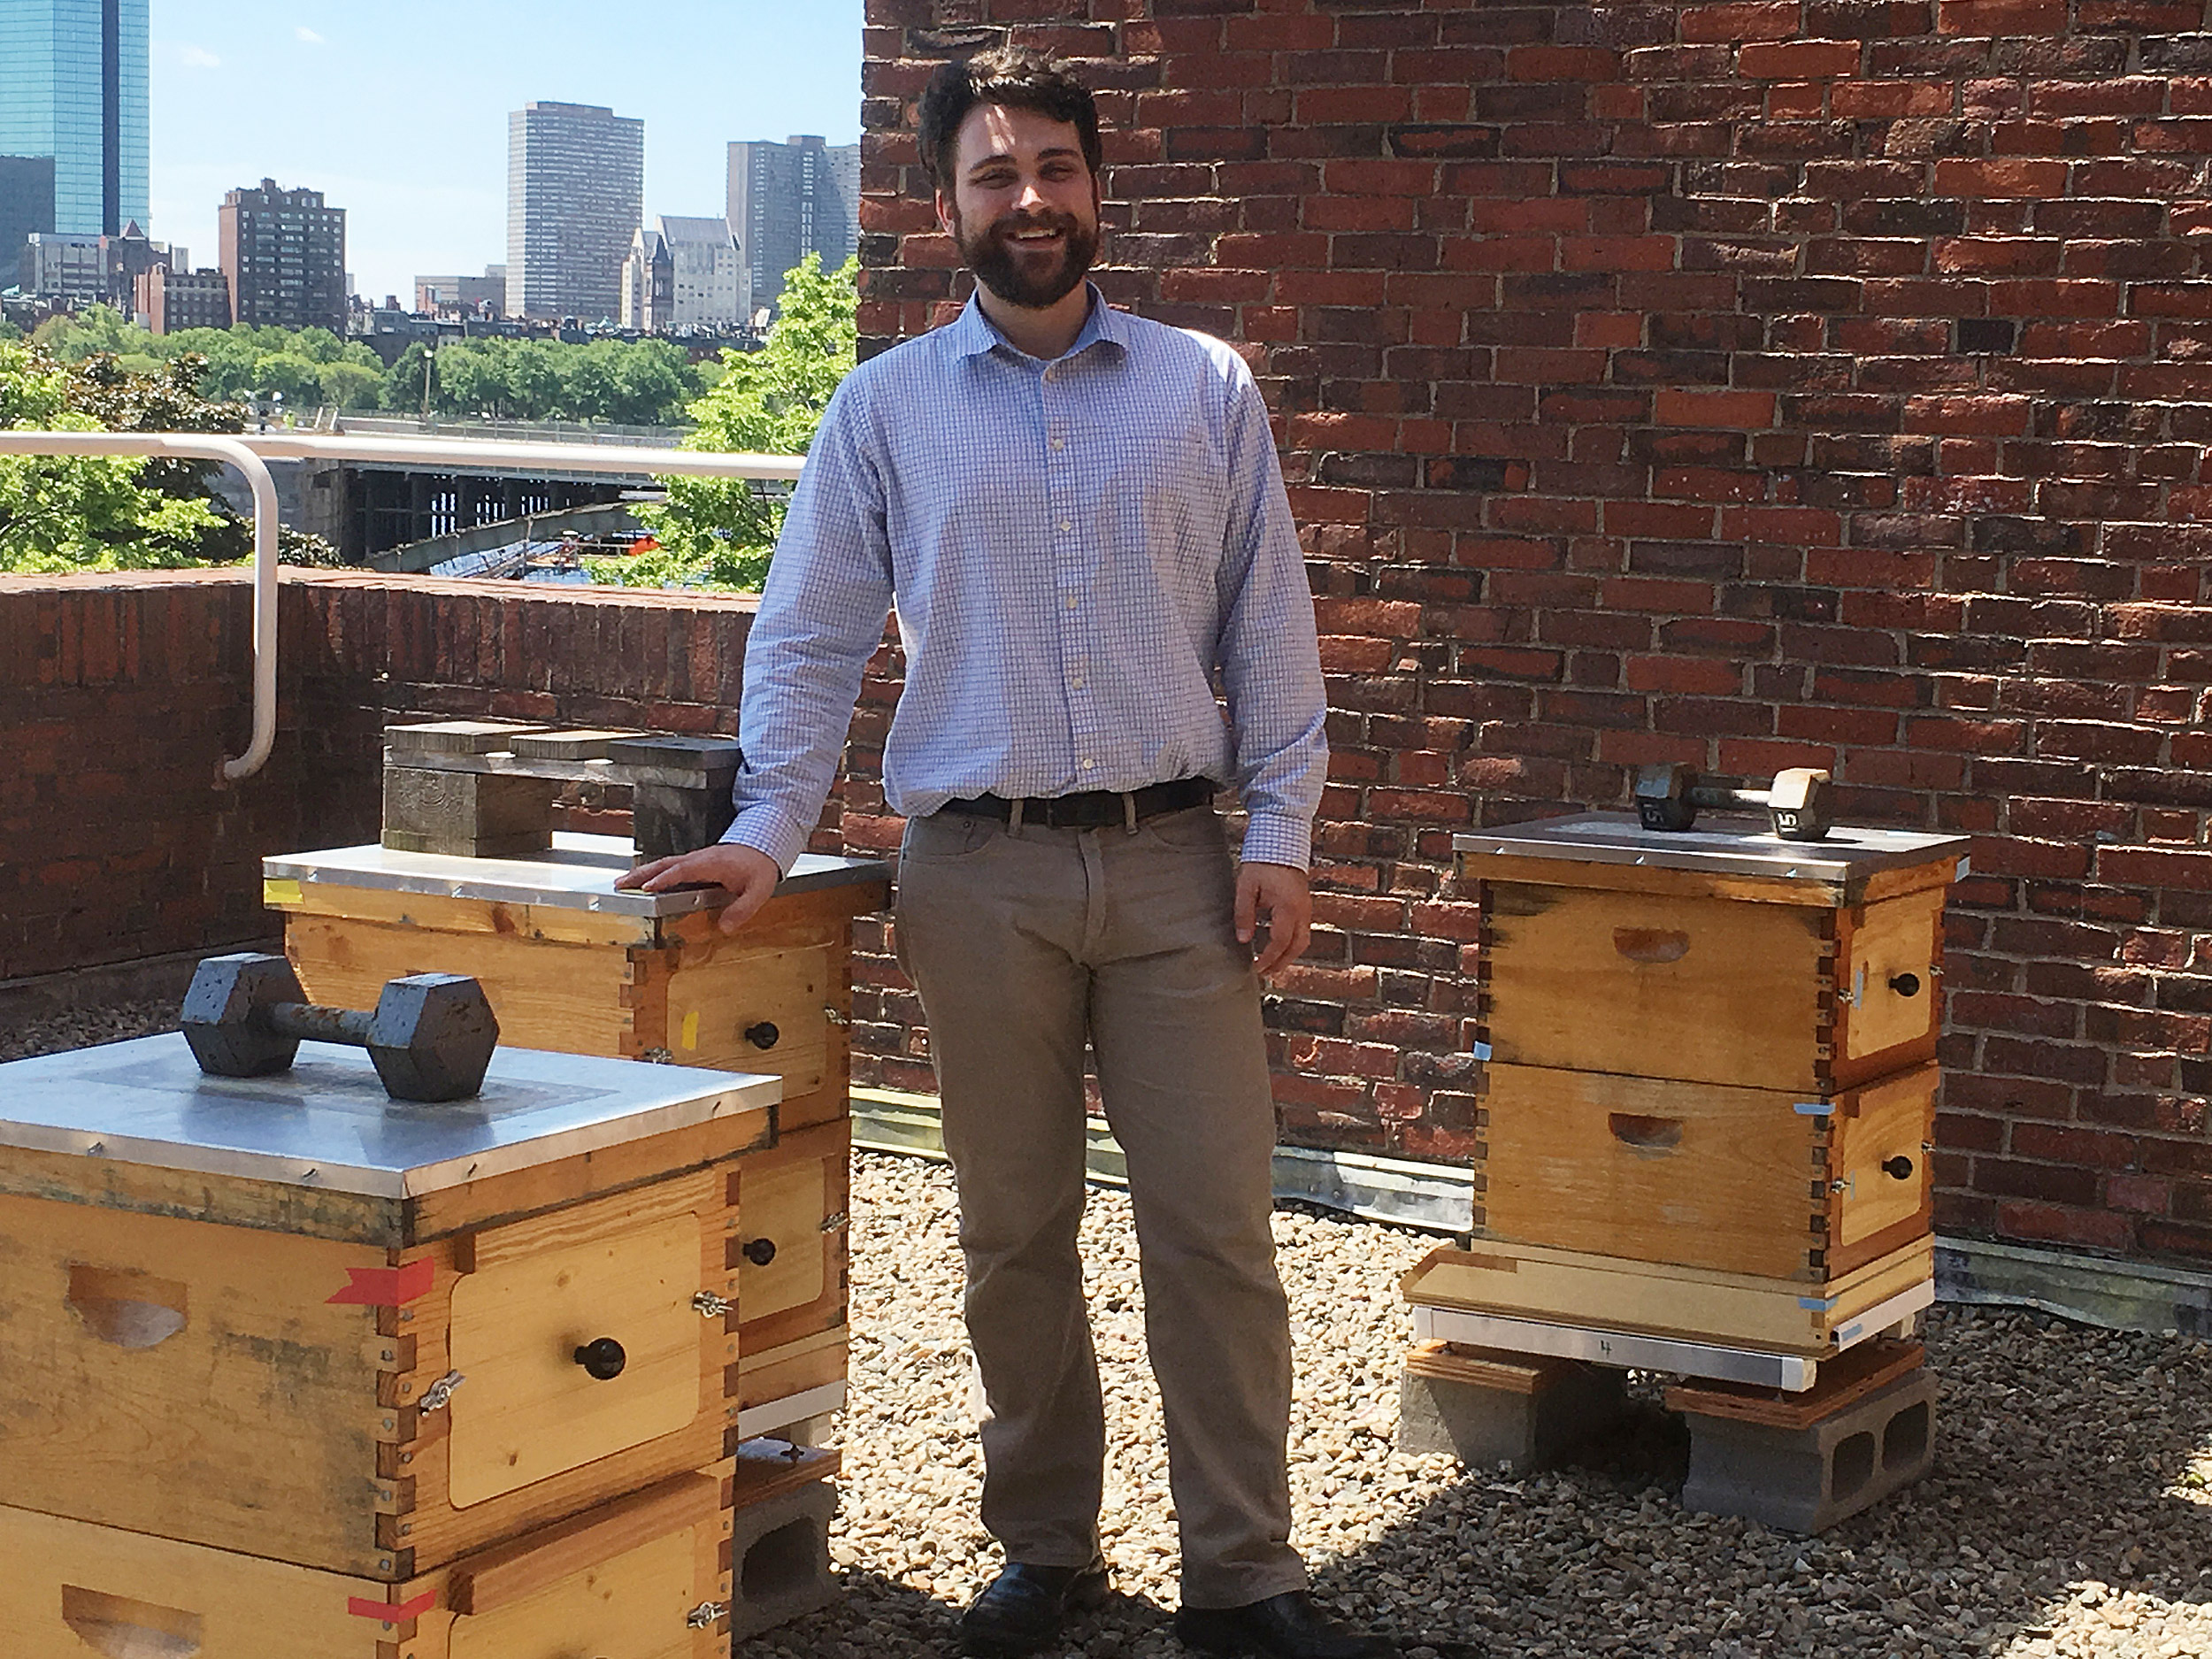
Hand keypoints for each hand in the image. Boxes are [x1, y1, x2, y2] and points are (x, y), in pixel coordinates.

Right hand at [615, 841, 782, 935]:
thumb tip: (725, 928)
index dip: (664, 879)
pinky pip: (671, 866)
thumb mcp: (758, 890)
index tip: (646, 887)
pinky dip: (654, 873)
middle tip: (620, 884)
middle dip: (641, 874)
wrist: (765, 844)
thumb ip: (742, 909)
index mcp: (711, 863)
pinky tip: (644, 882)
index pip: (683, 870)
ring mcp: (696, 859)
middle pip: (665, 864)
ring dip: (643, 872)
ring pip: (665, 864)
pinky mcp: (696, 863)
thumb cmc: (760, 865)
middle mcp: (699, 859)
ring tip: (623, 883)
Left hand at [1236, 861, 1310, 979]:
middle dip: (1282, 963)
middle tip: (1266, 974)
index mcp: (1288, 908)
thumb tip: (1243, 939)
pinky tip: (1280, 946)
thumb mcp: (1246, 887)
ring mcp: (1306, 907)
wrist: (1281, 841)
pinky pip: (1303, 930)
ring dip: (1289, 955)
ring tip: (1273, 965)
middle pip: (1297, 946)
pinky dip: (1293, 943)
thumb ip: (1244, 914)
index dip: (1268, 958)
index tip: (1255, 967)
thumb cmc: (1262, 862)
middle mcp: (1302, 910)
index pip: (1279, 943)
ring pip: (1303, 940)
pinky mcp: (1305, 903)